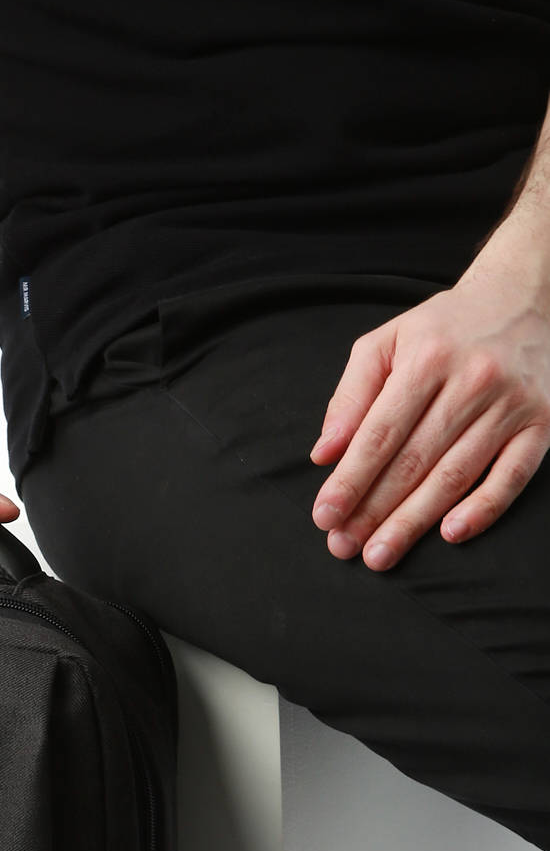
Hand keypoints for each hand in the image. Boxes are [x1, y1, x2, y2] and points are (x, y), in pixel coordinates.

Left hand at [307, 264, 549, 569]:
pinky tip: (451, 534)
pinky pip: (513, 475)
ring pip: (457, 474)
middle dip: (374, 509)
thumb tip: (324, 454)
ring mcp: (511, 405)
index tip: (325, 515)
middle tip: (344, 547)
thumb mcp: (386, 343)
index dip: (350, 479)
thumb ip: (350, 396)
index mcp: (426, 359)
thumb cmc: (442, 328)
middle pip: (415, 460)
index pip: (379, 433)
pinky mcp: (543, 423)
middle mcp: (472, 381)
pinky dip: (485, 508)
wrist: (523, 296)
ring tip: (380, 553)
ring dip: (415, 520)